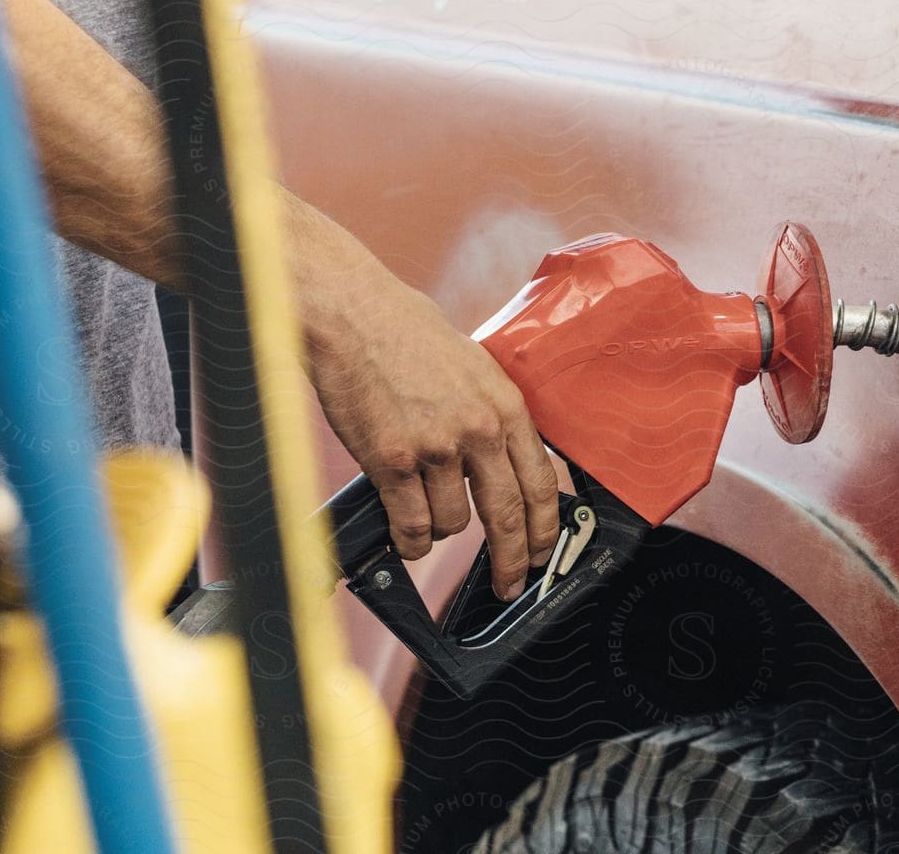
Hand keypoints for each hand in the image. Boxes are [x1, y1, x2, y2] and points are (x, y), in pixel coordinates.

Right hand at [297, 218, 559, 600]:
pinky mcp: (393, 462)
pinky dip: (409, 539)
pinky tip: (405, 534)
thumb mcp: (471, 366)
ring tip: (422, 510)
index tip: (544, 551)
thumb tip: (502, 463)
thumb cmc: (405, 331)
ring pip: (451, 523)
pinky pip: (411, 525)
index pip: (540, 480)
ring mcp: (436, 448)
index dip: (545, 526)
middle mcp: (478, 429)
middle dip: (512, 558)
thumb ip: (490, 414)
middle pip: (507, 514)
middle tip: (510, 582)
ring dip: (438, 529)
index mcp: (505, 403)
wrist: (353, 316)